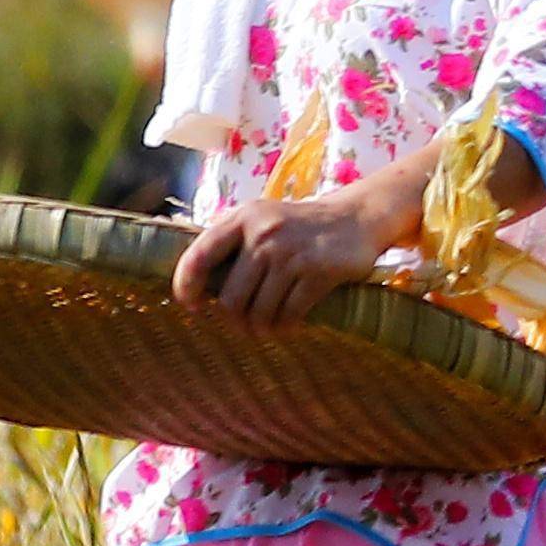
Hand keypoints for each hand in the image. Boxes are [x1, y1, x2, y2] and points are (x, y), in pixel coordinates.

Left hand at [173, 157, 425, 331]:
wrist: (358, 216)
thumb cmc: (299, 227)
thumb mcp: (262, 220)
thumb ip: (230, 244)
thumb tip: (196, 291)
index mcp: (243, 217)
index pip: (198, 258)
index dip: (187, 289)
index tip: (193, 307)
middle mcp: (265, 233)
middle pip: (231, 299)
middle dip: (235, 320)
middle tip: (244, 325)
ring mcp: (293, 252)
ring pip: (260, 311)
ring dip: (261, 328)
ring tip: (265, 328)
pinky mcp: (320, 271)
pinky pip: (290, 313)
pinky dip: (286, 326)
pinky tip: (288, 324)